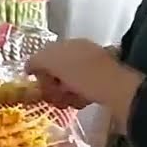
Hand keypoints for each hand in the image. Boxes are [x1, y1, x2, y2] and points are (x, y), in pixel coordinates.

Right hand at [26, 39, 144, 121]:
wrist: (118, 90)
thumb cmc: (82, 74)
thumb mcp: (52, 61)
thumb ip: (36, 61)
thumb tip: (28, 66)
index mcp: (70, 43)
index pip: (44, 55)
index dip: (38, 70)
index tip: (37, 84)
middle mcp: (81, 52)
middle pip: (56, 71)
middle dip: (51, 84)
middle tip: (52, 95)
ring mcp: (94, 69)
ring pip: (68, 83)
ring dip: (63, 93)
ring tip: (67, 101)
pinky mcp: (103, 85)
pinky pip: (82, 92)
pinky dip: (78, 98)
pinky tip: (81, 102)